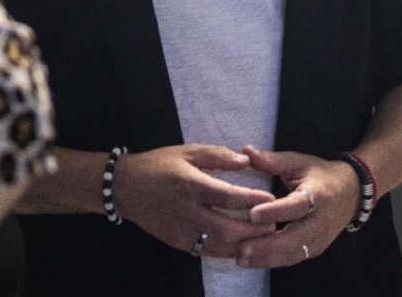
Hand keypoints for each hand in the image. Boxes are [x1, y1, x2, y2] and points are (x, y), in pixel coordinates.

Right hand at [113, 144, 276, 257]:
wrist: (126, 187)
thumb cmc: (158, 164)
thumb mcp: (186, 150)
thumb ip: (217, 155)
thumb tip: (245, 162)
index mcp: (189, 183)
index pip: (227, 195)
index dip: (252, 199)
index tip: (271, 198)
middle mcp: (186, 210)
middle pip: (227, 227)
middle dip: (254, 229)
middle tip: (275, 225)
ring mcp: (181, 231)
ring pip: (219, 245)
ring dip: (244, 244)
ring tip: (264, 239)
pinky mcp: (178, 243)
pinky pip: (207, 251)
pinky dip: (226, 251)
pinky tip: (241, 246)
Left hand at [234, 146, 359, 268]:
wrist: (350, 192)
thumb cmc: (320, 174)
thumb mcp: (299, 162)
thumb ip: (272, 160)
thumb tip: (246, 151)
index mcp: (318, 194)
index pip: (296, 206)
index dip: (275, 212)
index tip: (252, 215)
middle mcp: (321, 221)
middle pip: (295, 238)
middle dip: (267, 245)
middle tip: (241, 248)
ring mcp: (320, 239)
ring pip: (293, 253)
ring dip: (267, 258)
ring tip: (242, 258)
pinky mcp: (316, 250)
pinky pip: (293, 259)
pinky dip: (273, 261)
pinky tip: (253, 261)